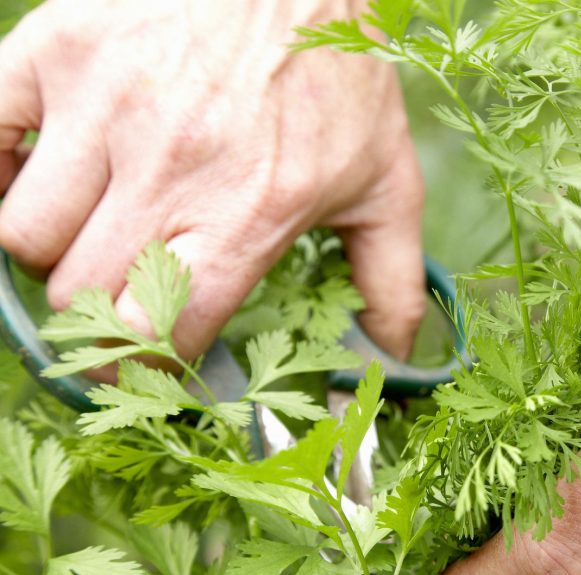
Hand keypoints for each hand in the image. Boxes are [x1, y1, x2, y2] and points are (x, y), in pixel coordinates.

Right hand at [0, 0, 424, 360]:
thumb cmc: (339, 75)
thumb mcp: (388, 182)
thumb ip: (391, 278)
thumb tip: (396, 352)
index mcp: (249, 213)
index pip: (161, 334)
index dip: (144, 370)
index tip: (144, 367)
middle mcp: (171, 170)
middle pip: (81, 296)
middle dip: (96, 319)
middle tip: (117, 303)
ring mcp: (104, 108)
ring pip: (23, 234)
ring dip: (52, 251)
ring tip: (94, 230)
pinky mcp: (56, 52)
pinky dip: (1, 174)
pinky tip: (42, 175)